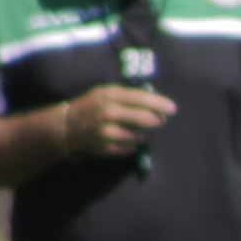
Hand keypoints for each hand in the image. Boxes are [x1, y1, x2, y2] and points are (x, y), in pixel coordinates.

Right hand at [59, 85, 173, 158]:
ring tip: (138, 128)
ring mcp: (107, 132)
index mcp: (109, 96)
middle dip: (158, 120)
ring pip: (140, 135)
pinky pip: (132, 147)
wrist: (68, 126)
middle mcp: (108, 113)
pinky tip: (127, 137)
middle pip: (145, 119)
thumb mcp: (106, 93)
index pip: (140, 98)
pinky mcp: (107, 148)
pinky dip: (134, 143)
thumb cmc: (92, 106)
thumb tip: (156, 101)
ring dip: (144, 133)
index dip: (159, 104)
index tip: (173, 108)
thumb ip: (128, 96)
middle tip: (162, 120)